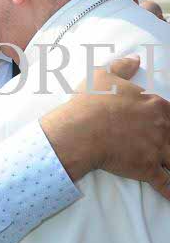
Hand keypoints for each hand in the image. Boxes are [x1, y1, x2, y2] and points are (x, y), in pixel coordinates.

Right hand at [40, 57, 169, 198]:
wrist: (81, 130)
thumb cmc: (90, 102)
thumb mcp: (103, 75)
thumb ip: (122, 66)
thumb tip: (135, 59)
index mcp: (155, 104)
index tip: (168, 125)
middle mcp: (162, 126)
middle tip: (169, 146)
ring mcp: (157, 149)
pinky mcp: (148, 168)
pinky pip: (167, 183)